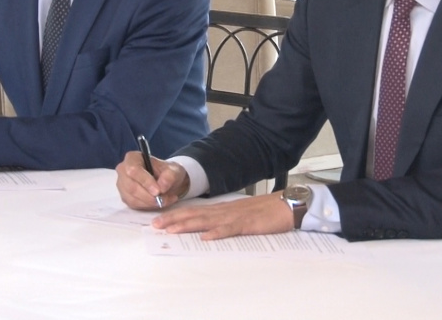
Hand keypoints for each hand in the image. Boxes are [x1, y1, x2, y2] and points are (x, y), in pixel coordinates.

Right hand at [115, 151, 188, 209]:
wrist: (166, 181)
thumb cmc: (167, 172)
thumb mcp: (174, 171)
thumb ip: (170, 176)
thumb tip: (162, 186)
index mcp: (132, 158)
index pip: (134, 170)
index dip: (145, 181)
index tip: (158, 191)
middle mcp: (123, 170)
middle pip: (131, 186)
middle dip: (149, 196)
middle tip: (164, 199)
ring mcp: (122, 185)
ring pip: (132, 198)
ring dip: (150, 203)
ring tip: (166, 200)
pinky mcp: (125, 197)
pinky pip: (134, 205)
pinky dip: (148, 206)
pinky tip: (160, 203)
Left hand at [152, 192, 293, 240]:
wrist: (286, 205)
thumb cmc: (264, 212)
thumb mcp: (239, 215)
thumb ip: (223, 220)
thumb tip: (206, 228)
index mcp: (222, 209)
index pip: (194, 212)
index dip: (176, 215)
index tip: (158, 220)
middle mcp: (224, 211)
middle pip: (195, 214)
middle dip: (174, 219)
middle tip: (155, 225)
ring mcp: (235, 217)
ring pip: (207, 221)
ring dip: (188, 225)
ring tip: (171, 230)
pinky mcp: (248, 224)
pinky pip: (230, 229)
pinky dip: (217, 233)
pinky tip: (206, 237)